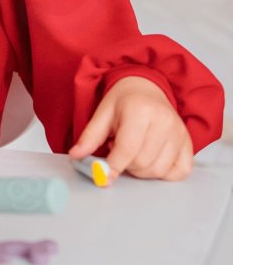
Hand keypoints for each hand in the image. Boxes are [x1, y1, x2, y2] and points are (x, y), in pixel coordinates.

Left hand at [68, 76, 192, 180]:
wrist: (147, 89)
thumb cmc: (125, 102)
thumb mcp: (103, 113)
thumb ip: (90, 136)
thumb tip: (76, 156)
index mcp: (140, 110)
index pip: (127, 148)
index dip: (112, 166)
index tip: (102, 176)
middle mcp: (164, 121)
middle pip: (142, 162)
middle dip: (126, 166)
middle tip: (119, 152)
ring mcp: (179, 133)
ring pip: (159, 170)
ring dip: (141, 171)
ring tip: (134, 152)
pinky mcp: (188, 143)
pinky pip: (179, 172)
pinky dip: (163, 173)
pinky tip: (152, 159)